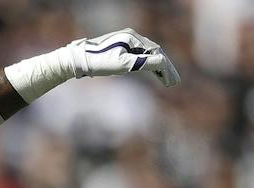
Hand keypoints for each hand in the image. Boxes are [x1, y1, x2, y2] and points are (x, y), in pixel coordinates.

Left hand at [65, 29, 180, 87]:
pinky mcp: (121, 49)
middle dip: (165, 68)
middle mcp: (131, 37)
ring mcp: (126, 42)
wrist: (79, 60)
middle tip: (175, 83)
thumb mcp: (123, 65)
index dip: (166, 68)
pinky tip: (153, 74)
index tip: (172, 82)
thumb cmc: (99, 62)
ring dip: (158, 68)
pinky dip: (147, 66)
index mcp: (133, 38)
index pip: (156, 52)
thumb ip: (143, 63)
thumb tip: (163, 62)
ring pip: (147, 55)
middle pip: (154, 53)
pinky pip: (139, 57)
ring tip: (167, 82)